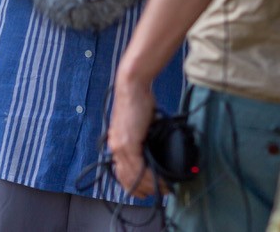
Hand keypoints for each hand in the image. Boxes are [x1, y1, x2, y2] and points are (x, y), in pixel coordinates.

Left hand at [108, 73, 159, 197]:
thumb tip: (156, 145)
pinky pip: (138, 167)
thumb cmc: (138, 100)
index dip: (132, 184)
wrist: (133, 86)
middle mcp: (115, 147)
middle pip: (126, 177)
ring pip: (133, 175)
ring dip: (149, 184)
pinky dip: (149, 175)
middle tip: (156, 194)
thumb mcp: (140, 123)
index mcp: (116, 143)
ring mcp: (121, 146)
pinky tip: (159, 179)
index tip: (143, 191)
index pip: (121, 171)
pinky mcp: (128, 143)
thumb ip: (144, 137)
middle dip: (142, 189)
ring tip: (163, 188)